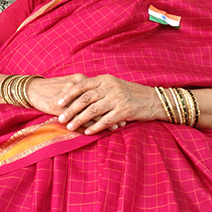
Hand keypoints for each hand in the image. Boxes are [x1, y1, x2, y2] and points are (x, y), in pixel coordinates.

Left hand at [29, 74, 163, 134]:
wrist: (153, 100)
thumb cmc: (131, 94)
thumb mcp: (114, 85)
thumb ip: (99, 88)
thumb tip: (78, 94)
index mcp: (105, 79)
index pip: (83, 85)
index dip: (69, 93)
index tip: (58, 102)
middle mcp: (110, 87)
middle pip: (85, 98)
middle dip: (71, 109)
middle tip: (60, 118)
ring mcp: (117, 98)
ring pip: (93, 110)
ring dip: (80, 119)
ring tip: (70, 127)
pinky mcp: (125, 110)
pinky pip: (106, 120)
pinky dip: (95, 127)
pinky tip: (87, 132)